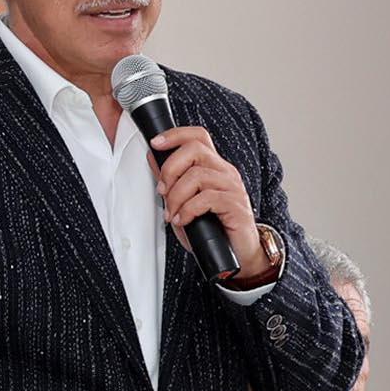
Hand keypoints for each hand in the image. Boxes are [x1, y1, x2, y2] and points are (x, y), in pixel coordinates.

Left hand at [150, 126, 260, 273]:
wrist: (237, 255)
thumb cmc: (212, 229)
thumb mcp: (183, 202)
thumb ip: (171, 181)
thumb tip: (153, 158)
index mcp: (214, 167)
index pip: (198, 136)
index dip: (176, 135)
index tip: (155, 143)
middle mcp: (225, 172)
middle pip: (195, 149)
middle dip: (170, 169)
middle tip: (161, 190)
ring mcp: (232, 187)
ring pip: (197, 175)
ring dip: (176, 196)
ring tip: (172, 214)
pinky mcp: (236, 205)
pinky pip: (207, 198)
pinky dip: (188, 210)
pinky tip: (183, 221)